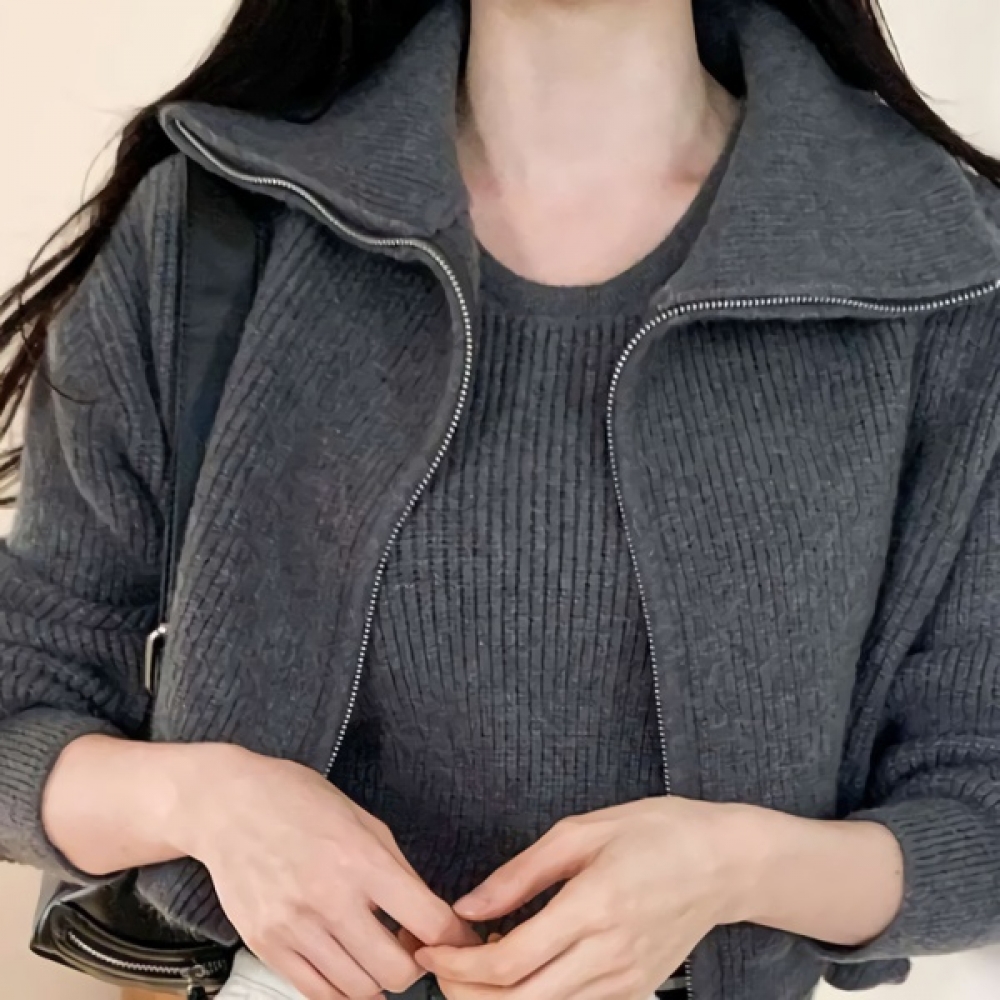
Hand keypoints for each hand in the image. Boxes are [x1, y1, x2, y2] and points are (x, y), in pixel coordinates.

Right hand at [181, 746, 477, 999]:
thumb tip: (429, 916)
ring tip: (375, 952)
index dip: (455, 938)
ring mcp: (294, 929)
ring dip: (378, 980)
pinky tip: (346, 963)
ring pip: (359, 991)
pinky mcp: (266, 946)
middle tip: (411, 947)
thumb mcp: (363, 820)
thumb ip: (397, 870)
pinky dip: (341, 988)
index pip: (429, 922)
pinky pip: (317, 993)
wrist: (228, 806)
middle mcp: (329, 900)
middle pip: (396, 972)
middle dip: (416, 966)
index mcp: (362, 860)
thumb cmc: (299, 802)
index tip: (458, 939)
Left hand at [417, 798, 757, 999]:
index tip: (429, 949)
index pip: (510, 960)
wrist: (725, 862)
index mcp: (593, 906)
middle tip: (440, 965)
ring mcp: (626, 980)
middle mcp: (610, 954)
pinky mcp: (637, 990)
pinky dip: (535, 998)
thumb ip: (520, 873)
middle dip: (466, 992)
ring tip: (472, 965)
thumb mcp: (582, 832)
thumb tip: (467, 906)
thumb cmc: (655, 832)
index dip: (458, 965)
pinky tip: (519, 969)